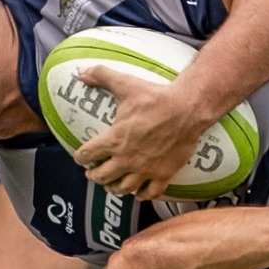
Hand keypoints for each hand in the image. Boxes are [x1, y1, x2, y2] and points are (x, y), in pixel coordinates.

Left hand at [71, 66, 218, 198]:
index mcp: (114, 140)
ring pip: (123, 188)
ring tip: (111, 185)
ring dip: (114, 188)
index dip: (80, 157)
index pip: (87, 155)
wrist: (188, 108)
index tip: (80, 157)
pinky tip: (138, 193)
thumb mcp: (125, 83)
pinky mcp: (164, 174)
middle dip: (94, 176)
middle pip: (102, 176)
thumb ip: (101, 76)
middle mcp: (127, 159)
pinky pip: (150, 193)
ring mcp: (146, 169)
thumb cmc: (156, 97)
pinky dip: (142, 195)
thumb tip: (81, 73)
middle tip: (93, 173)